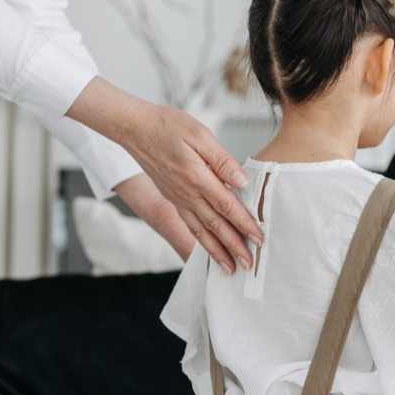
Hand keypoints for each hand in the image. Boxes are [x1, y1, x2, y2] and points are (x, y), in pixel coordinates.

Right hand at [65, 78, 261, 272]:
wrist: (135, 129)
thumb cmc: (168, 126)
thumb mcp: (200, 135)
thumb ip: (222, 160)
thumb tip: (242, 180)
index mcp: (197, 177)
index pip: (226, 206)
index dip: (244, 224)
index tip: (259, 238)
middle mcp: (186, 194)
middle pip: (215, 225)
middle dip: (234, 246)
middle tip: (250, 264)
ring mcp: (178, 199)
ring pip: (200, 231)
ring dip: (217, 251)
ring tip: (230, 268)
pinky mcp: (173, 199)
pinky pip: (189, 225)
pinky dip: (200, 241)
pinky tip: (208, 248)